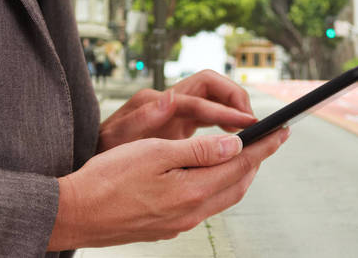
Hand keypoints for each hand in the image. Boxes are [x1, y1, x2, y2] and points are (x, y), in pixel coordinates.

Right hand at [47, 128, 289, 249]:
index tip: (282, 131)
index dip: (264, 146)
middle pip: (238, 183)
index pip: (241, 164)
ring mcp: (180, 222)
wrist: (74, 214)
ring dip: (239, 174)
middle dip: (257, 160)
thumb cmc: (108, 179)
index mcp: (192, 191)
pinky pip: (206, 204)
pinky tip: (211, 175)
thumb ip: (200, 152)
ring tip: (246, 155)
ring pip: (224, 196)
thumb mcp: (154, 154)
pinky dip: (219, 186)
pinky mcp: (168, 226)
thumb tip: (237, 146)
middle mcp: (192, 212)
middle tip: (269, 141)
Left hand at [98, 70, 256, 151]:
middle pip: (213, 85)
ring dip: (235, 109)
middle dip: (236, 99)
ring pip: (215, 98)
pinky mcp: (180, 122)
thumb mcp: (118, 139)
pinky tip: (234, 140)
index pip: (201, 96)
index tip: (248, 123)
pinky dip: (227, 122)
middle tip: (254, 123)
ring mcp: (176, 110)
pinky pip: (211, 114)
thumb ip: (141, 120)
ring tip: (251, 131)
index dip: (226, 109)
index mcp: (157, 102)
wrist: (97, 161)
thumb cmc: (105, 151)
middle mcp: (169, 100)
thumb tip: (169, 99)